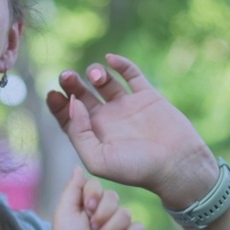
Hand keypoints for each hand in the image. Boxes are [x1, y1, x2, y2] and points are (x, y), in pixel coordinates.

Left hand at [45, 53, 217, 208]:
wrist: (177, 165)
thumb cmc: (137, 169)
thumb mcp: (99, 160)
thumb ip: (80, 134)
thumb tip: (73, 104)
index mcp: (94, 135)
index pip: (69, 115)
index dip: (58, 104)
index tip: (53, 93)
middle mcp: (108, 119)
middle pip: (82, 95)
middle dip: (71, 84)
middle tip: (66, 76)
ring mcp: (127, 105)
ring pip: (103, 82)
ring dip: (95, 73)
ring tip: (95, 76)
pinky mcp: (147, 96)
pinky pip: (131, 74)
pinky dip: (121, 64)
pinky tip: (110, 60)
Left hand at [50, 168, 143, 229]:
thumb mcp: (65, 210)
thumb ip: (73, 187)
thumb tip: (77, 167)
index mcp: (89, 204)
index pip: (98, 186)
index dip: (93, 195)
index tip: (87, 208)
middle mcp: (105, 213)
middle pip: (113, 197)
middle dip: (101, 215)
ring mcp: (119, 227)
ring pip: (125, 213)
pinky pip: (138, 228)